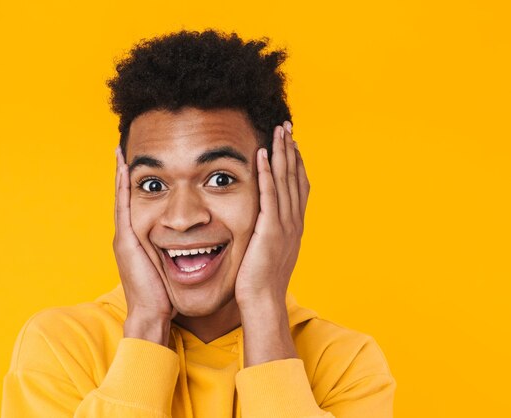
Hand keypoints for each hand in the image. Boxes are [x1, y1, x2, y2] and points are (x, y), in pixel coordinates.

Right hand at [113, 147, 174, 343]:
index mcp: (138, 241)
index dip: (138, 186)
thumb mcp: (171, 266)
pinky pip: (124, 207)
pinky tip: (125, 170)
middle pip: (126, 198)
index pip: (137, 206)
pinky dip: (123, 188)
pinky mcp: (126, 241)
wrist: (152, 314)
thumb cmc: (165, 295)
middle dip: (125, 175)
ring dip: (122, 175)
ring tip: (120, 153)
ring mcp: (124, 237)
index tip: (139, 165)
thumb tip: (195, 245)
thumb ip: (177, 252)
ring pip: (122, 199)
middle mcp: (127, 236)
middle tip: (123, 150)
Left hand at [235, 122, 309, 308]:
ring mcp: (284, 226)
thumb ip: (271, 234)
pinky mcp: (270, 231)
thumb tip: (264, 224)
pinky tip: (263, 154)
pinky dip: (267, 173)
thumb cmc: (262, 281)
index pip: (299, 187)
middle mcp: (294, 222)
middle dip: (291, 150)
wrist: (263, 301)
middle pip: (295, 178)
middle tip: (287, 127)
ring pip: (285, 181)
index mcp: (295, 226)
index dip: (297, 163)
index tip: (292, 143)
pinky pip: (269, 195)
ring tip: (279, 131)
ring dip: (282, 154)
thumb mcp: (272, 252)